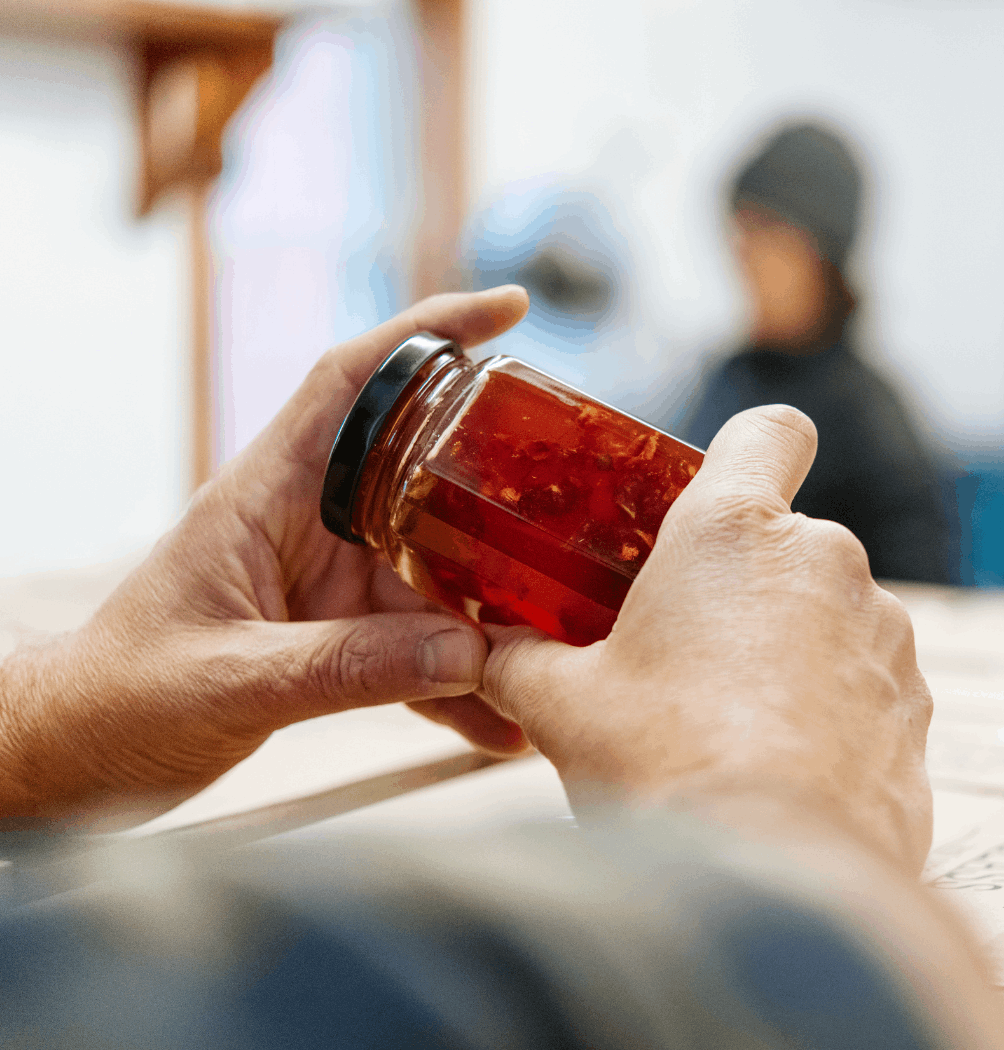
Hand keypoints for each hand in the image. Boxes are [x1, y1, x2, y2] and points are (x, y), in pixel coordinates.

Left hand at [0, 288, 530, 826]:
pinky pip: (418, 649)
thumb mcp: (230, 679)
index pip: (351, 379)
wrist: (85, 751)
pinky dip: (459, 684)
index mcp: (267, 492)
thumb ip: (345, 667)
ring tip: (560, 646)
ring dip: (495, 613)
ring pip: (437, 573)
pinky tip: (499, 726)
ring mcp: (333, 580)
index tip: (507, 310)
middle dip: (499, 480)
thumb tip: (470, 654)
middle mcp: (311, 522)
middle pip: (423, 471)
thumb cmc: (123, 695)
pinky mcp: (343, 635)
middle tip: (580, 501)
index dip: (428, 331)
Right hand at [482, 404, 933, 873]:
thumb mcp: (565, 705)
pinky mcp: (910, 704)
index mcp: (732, 532)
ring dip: (781, 639)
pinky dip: (824, 698)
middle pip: (780, 537)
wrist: (775, 880)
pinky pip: (860, 674)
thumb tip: (485, 654)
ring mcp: (880, 632)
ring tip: (725, 712)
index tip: (714, 493)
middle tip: (680, 640)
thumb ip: (520, 661)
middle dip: (735, 579)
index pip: (770, 431)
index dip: (746, 449)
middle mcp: (822, 563)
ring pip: (823, 606)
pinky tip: (775, 756)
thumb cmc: (666, 767)